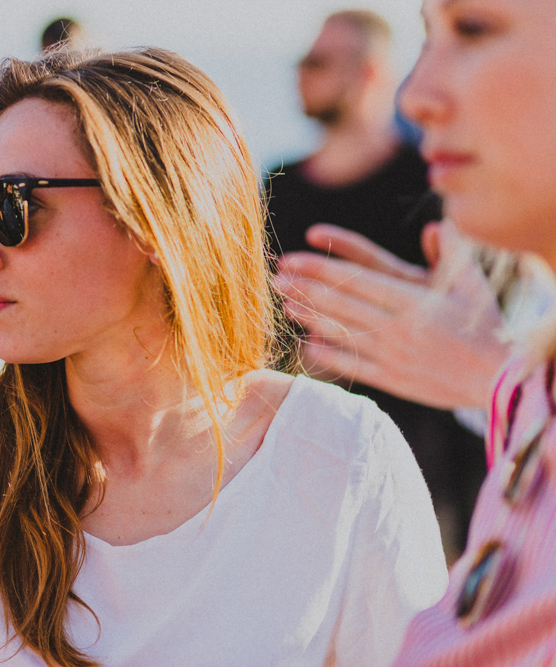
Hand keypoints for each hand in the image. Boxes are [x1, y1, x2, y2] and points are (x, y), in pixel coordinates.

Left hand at [274, 222, 510, 410]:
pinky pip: (353, 365)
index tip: (293, 259)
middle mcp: (399, 327)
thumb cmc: (486, 327)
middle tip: (276, 278)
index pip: (356, 279)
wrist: (501, 380)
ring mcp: (393, 355)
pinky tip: (307, 343)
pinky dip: (328, 354)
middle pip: (341, 303)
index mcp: (414, 300)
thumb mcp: (472, 286)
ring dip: (310, 317)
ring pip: (342, 333)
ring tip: (285, 304)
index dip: (320, 268)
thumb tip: (438, 224)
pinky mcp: (393, 380)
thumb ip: (451, 253)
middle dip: (305, 289)